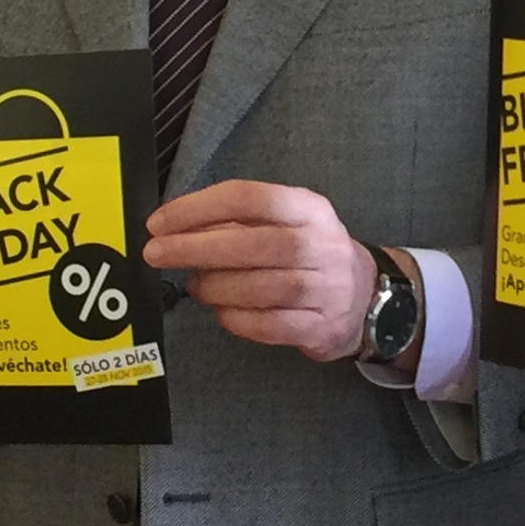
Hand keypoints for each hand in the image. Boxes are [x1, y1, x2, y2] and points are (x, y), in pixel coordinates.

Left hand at [142, 182, 376, 361]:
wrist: (367, 297)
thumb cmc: (310, 255)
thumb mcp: (285, 224)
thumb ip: (236, 223)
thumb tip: (175, 229)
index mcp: (310, 209)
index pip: (249, 197)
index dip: (198, 208)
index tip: (160, 222)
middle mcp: (323, 245)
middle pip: (253, 244)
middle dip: (195, 248)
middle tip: (157, 254)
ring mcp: (328, 289)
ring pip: (261, 288)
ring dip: (215, 287)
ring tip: (195, 287)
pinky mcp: (323, 328)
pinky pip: (270, 326)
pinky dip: (237, 320)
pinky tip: (223, 312)